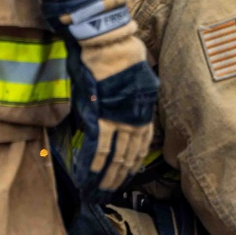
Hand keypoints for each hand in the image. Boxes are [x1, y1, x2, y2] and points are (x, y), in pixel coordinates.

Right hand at [53, 0, 158, 197]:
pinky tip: (91, 173)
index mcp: (145, 110)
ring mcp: (121, 118)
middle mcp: (137, 118)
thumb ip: (125, 101)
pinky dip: (95, 160)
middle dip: (121, 175)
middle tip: (112, 191)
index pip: (143, 145)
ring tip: (101, 190)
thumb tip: (115, 112)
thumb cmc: (121, 55)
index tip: (129, 175)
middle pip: (131, 155)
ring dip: (108, 174)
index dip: (135, 162)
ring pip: (117, 155)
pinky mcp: (105, 115)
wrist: (112, 43)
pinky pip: (101, 144)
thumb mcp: (133, 81)